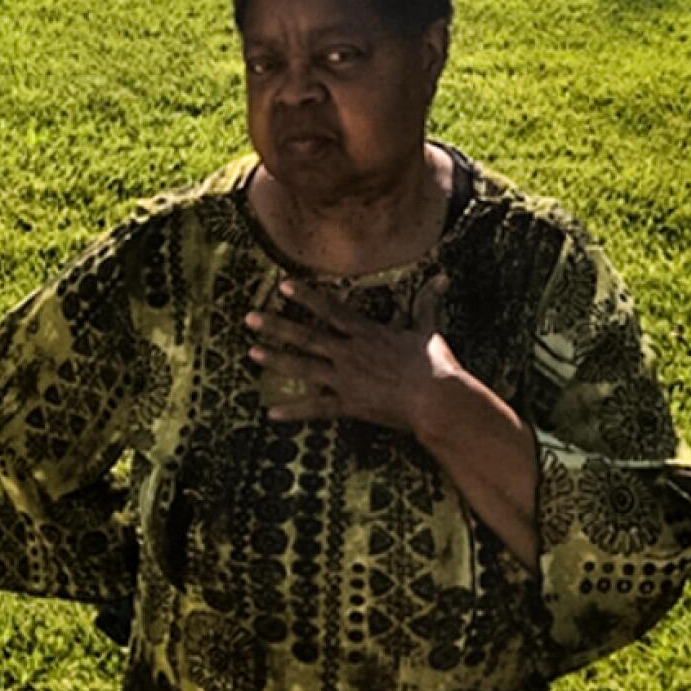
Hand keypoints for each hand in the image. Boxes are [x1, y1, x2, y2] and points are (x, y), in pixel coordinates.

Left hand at [246, 272, 456, 437]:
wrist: (436, 401)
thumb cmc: (435, 365)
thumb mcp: (428, 329)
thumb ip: (427, 302)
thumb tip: (441, 278)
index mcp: (366, 332)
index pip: (329, 309)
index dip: (305, 297)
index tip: (282, 286)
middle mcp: (349, 353)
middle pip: (306, 336)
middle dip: (276, 326)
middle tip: (249, 319)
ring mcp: (346, 379)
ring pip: (304, 368)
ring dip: (276, 360)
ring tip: (251, 353)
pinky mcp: (349, 405)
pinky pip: (316, 409)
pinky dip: (293, 412)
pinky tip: (271, 413)